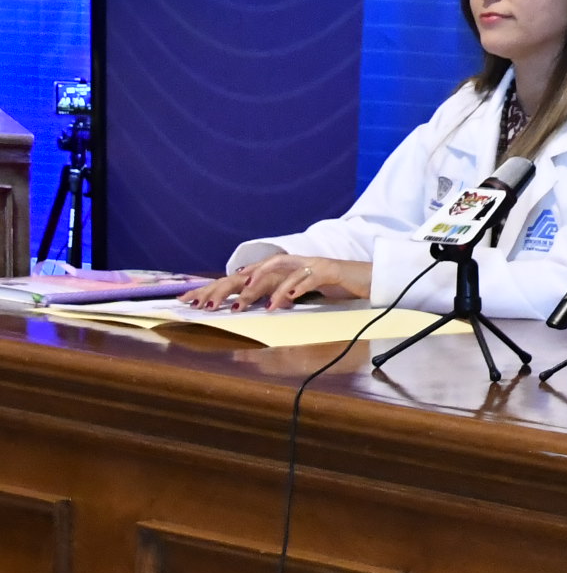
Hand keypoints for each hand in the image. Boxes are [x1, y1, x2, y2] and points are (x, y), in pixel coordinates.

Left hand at [178, 255, 370, 311]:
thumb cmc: (333, 287)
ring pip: (279, 271)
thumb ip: (278, 297)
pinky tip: (285, 302)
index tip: (192, 302)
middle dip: (230, 287)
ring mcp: (310, 263)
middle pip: (255, 270)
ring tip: (246, 306)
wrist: (368, 278)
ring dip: (262, 289)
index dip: (218, 287)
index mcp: (282, 269)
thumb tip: (256, 310)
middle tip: (209, 305)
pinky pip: (308, 277)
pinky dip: (295, 288)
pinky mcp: (329, 269)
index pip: (244, 276)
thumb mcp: (300, 294)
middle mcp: (292, 262)